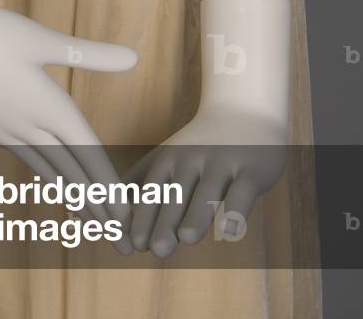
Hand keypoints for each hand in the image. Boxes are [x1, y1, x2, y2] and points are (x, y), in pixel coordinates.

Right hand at [0, 4, 138, 247]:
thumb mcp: (43, 39)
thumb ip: (89, 54)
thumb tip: (134, 58)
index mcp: (48, 105)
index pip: (87, 152)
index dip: (107, 183)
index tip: (123, 213)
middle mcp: (25, 125)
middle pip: (67, 170)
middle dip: (94, 201)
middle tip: (113, 231)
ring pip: (40, 165)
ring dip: (66, 189)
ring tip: (83, 211)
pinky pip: (14, 152)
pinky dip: (34, 165)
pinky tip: (39, 168)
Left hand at [123, 107, 287, 257]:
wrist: (243, 112)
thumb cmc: (197, 147)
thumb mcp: (165, 159)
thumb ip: (139, 183)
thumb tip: (110, 217)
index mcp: (167, 161)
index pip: (152, 193)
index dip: (143, 218)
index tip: (134, 245)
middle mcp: (191, 160)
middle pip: (176, 195)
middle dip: (165, 222)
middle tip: (156, 250)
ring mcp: (222, 164)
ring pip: (208, 193)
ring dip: (196, 215)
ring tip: (186, 238)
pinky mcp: (252, 170)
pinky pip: (243, 192)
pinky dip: (236, 211)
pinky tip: (229, 231)